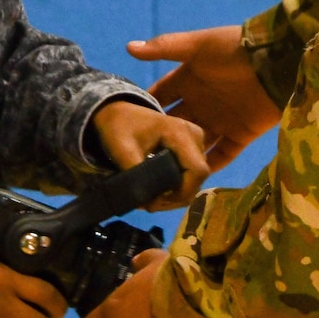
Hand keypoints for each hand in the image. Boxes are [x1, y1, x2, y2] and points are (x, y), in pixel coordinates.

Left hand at [91, 100, 209, 207]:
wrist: (121, 113)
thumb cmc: (120, 128)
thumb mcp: (122, 151)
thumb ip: (136, 175)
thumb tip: (149, 203)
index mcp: (179, 132)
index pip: (197, 171)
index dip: (181, 192)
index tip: (155, 202)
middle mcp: (195, 135)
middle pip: (198, 179)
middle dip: (175, 198)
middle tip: (148, 204)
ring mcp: (197, 141)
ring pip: (196, 180)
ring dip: (175, 195)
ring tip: (150, 199)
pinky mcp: (194, 148)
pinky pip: (192, 175)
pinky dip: (177, 188)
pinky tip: (158, 190)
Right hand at [129, 27, 280, 171]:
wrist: (278, 61)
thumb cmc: (234, 50)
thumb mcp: (198, 45)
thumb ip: (165, 48)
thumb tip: (128, 47)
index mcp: (190, 79)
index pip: (162, 95)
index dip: (146, 108)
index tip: (123, 126)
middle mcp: (203, 101)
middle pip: (177, 124)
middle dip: (160, 139)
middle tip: (137, 160)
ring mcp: (222, 120)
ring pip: (196, 143)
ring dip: (183, 156)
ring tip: (160, 177)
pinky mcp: (241, 135)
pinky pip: (222, 155)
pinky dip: (209, 167)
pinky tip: (191, 183)